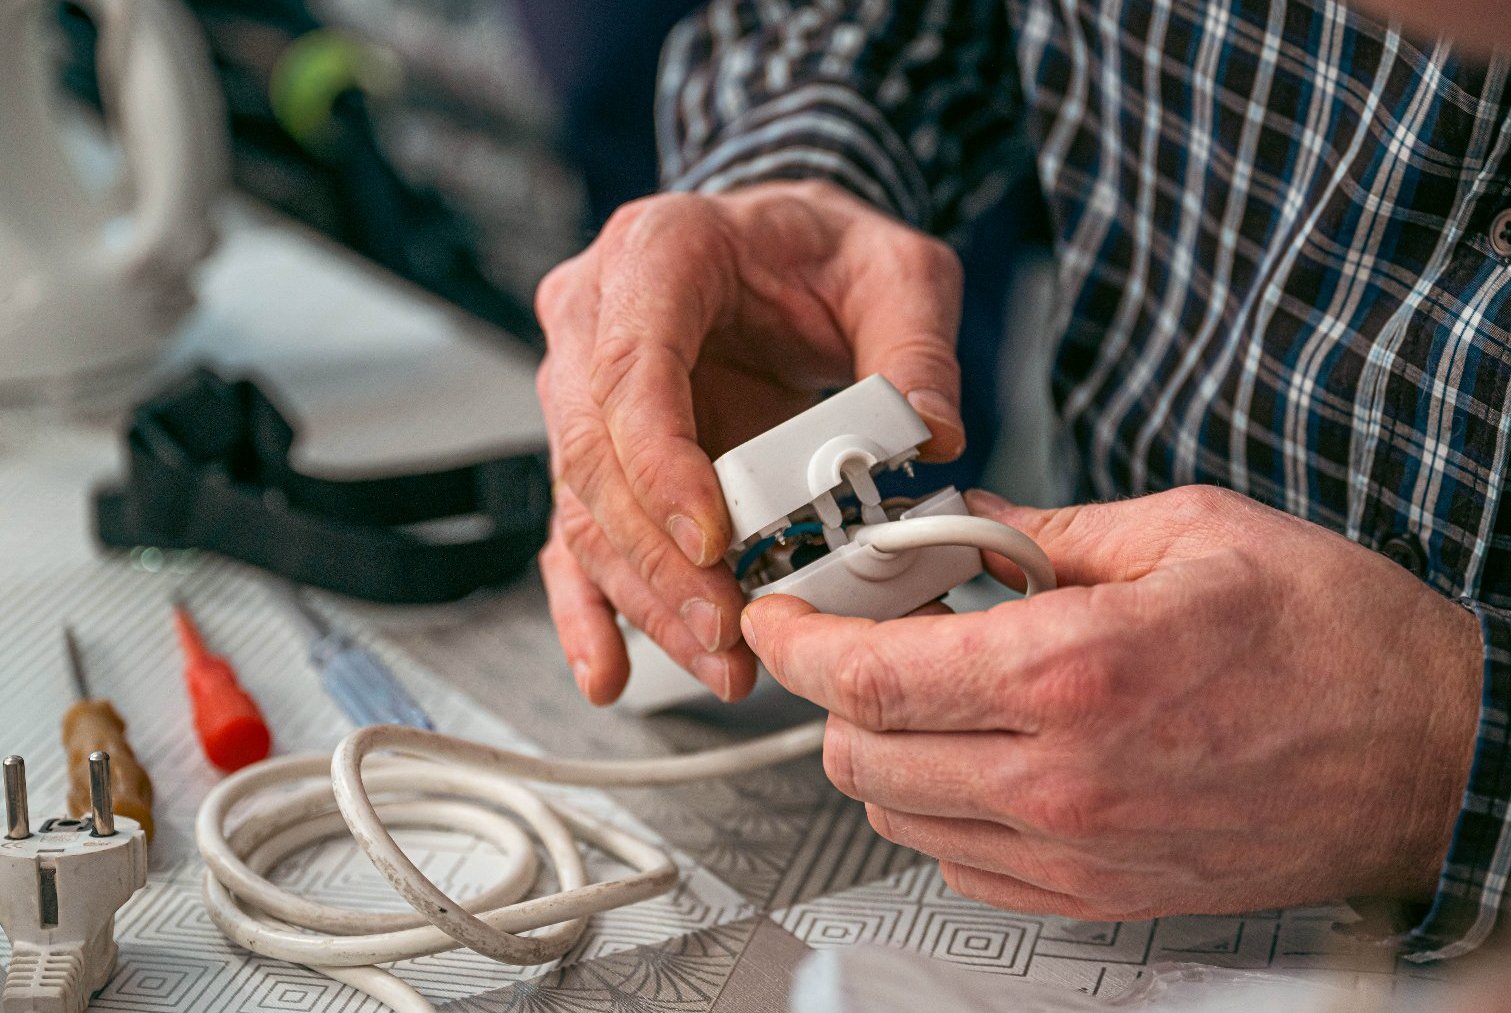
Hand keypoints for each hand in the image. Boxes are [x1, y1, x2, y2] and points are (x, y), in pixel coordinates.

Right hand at [535, 181, 965, 704]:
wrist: (786, 247)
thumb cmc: (825, 250)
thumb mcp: (898, 274)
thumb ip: (918, 350)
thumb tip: (932, 433)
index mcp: (658, 252)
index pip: (631, 369)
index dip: (661, 464)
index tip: (712, 540)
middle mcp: (597, 318)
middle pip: (594, 456)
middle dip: (660, 561)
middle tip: (727, 630)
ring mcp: (584, 390)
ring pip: (587, 511)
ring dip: (647, 599)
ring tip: (721, 663)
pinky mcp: (601, 454)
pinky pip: (578, 537)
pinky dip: (596, 609)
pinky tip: (613, 671)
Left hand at [740, 486, 1482, 918]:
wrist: (1432, 753)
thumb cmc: (1337, 641)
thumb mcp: (1190, 532)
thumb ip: (1052, 533)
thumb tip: (972, 528)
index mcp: (1072, 673)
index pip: (870, 676)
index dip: (799, 642)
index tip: (781, 616)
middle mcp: (1061, 780)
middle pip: (861, 758)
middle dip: (836, 693)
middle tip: (867, 636)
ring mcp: (1078, 853)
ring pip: (901, 819)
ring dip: (890, 750)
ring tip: (940, 689)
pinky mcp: (1100, 895)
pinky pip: (966, 867)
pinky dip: (946, 809)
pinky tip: (991, 753)